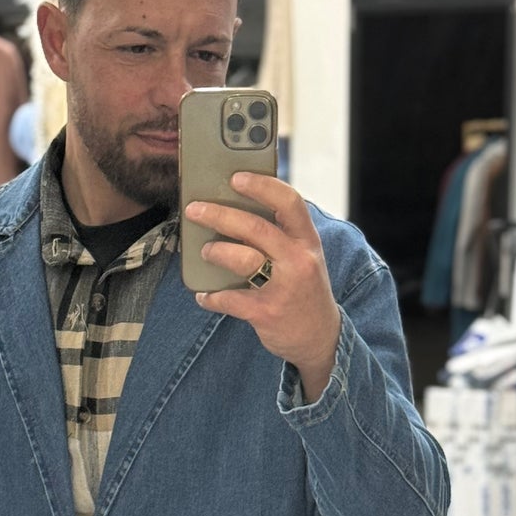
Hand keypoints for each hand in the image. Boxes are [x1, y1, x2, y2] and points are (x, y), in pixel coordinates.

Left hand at [186, 172, 342, 401]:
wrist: (319, 337)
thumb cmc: (304, 291)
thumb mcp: (304, 259)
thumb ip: (282, 238)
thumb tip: (239, 213)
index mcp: (307, 241)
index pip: (289, 202)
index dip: (262, 186)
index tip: (236, 177)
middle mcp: (298, 260)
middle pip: (256, 227)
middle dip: (221, 215)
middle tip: (195, 210)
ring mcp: (283, 286)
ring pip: (243, 259)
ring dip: (216, 252)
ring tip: (204, 251)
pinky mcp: (266, 312)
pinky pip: (230, 299)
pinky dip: (211, 297)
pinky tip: (203, 295)